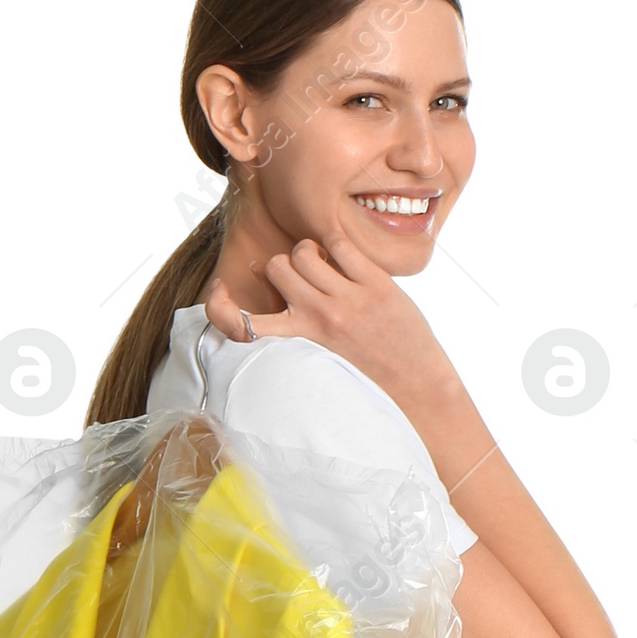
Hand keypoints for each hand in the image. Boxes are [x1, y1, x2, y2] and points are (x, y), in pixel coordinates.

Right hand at [204, 227, 453, 416]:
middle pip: (275, 266)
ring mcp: (346, 300)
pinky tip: (348, 264)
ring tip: (326, 270)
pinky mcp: (375, 285)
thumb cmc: (368, 385)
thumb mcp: (321, 369)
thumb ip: (299, 340)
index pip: (239, 324)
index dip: (218, 305)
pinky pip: (340, 245)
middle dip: (285, 267)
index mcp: (299, 345)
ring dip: (310, 253)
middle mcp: (317, 319)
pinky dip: (338, 247)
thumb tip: (281, 305)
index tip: (218, 291)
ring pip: (303, 251)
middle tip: (304, 282)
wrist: (418, 393)